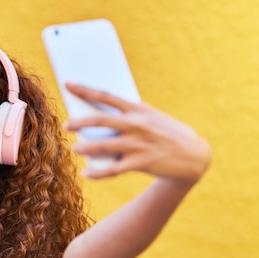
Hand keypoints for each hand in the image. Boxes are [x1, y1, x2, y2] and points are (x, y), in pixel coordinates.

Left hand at [64, 83, 211, 183]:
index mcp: (138, 110)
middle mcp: (137, 125)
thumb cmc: (165, 133)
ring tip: (74, 149)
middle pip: (101, 121)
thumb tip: (98, 115)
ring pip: (104, 146)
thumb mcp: (151, 117)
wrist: (193, 155)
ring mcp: (139, 144)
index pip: (106, 96)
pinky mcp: (141, 162)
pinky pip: (114, 170)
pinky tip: (86, 173)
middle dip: (80, 122)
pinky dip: (97, 173)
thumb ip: (128, 114)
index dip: (85, 90)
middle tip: (65, 125)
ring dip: (85, 147)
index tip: (67, 83)